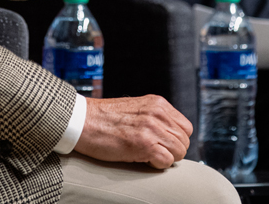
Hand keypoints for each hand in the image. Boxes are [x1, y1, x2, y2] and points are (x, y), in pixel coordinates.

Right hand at [75, 95, 192, 167]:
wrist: (82, 121)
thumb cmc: (103, 118)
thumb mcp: (135, 108)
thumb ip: (154, 117)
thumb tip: (169, 134)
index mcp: (157, 103)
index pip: (186, 127)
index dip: (176, 139)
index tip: (162, 144)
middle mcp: (158, 113)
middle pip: (184, 141)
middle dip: (172, 150)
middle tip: (154, 152)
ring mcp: (152, 128)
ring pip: (179, 151)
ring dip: (166, 158)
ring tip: (147, 155)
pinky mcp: (144, 144)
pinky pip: (167, 161)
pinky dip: (157, 164)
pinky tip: (142, 159)